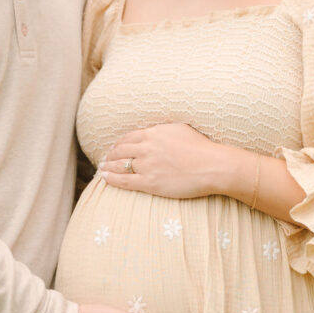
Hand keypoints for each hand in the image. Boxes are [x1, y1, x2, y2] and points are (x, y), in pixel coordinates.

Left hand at [100, 123, 220, 198]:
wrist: (212, 166)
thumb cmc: (201, 148)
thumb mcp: (180, 129)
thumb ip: (162, 130)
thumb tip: (153, 131)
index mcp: (154, 134)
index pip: (129, 137)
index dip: (119, 143)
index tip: (115, 147)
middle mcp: (147, 148)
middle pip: (121, 150)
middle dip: (110, 154)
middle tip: (105, 158)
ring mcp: (147, 166)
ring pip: (120, 165)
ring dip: (108, 166)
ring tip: (102, 168)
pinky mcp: (150, 183)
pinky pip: (124, 181)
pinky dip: (112, 179)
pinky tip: (104, 178)